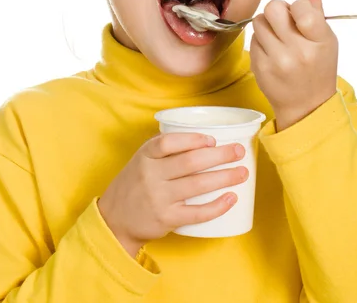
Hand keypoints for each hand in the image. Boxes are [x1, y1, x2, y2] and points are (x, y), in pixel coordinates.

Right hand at [98, 133, 247, 256]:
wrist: (114, 219)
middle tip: (239, 151)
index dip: (193, 139)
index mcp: (145, 155)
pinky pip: (197, 212)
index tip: (213, 139)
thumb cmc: (135, 184)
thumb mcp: (141, 160)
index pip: (168, 142)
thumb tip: (204, 138)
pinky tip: (231, 198)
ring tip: (242, 172)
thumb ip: (165, 150)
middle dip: (220, 155)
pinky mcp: (167, 219)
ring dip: (225, 177)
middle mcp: (151, 175)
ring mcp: (159, 198)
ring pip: (198, 185)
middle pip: (190, 162)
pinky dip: (217, 206)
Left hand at [250, 0, 337, 130]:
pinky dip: (260, 40)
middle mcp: (299, 52)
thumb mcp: (325, 38)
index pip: (303, 8)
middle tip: (284, 21)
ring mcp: (277, 61)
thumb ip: (316, 7)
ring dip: (267, 25)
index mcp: (320, 42)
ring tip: (278, 37)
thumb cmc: (318, 67)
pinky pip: (252, 39)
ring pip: (258, 21)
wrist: (306, 105)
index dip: (297, 5)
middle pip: (273, 9)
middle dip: (277, 10)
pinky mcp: (260, 67)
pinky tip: (272, 51)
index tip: (300, 14)